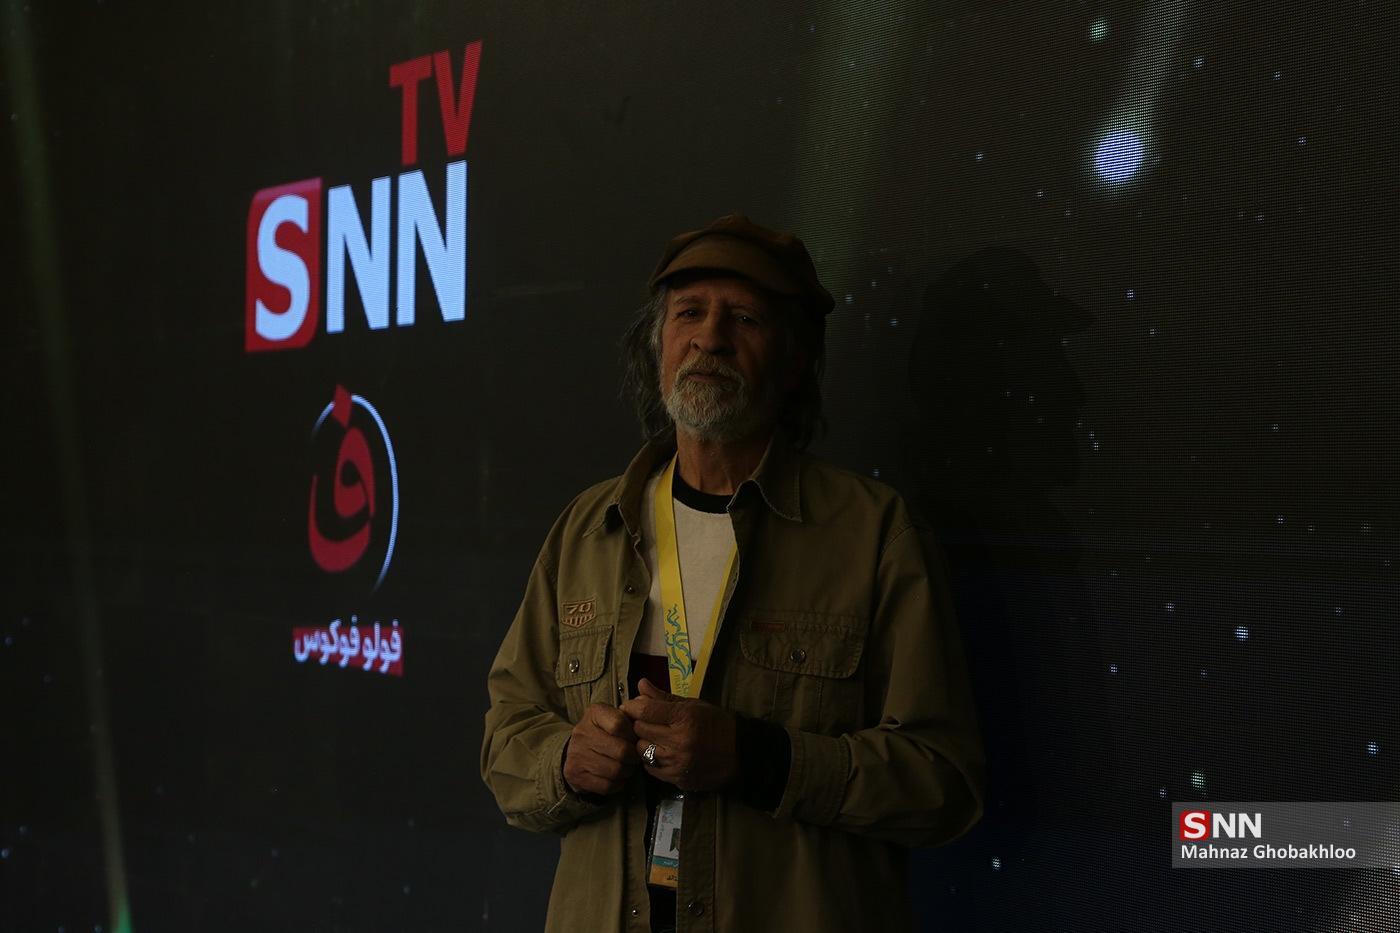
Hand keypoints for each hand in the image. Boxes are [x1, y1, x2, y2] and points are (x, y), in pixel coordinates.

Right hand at [563, 703, 641, 796]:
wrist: (575, 750)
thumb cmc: (603, 732)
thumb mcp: (614, 717)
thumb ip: (629, 720)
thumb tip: (646, 732)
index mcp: (594, 713)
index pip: (619, 724)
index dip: (633, 735)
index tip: (634, 739)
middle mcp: (582, 733)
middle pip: (621, 751)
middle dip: (633, 757)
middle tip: (634, 757)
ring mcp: (577, 755)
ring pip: (616, 770)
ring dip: (626, 771)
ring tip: (625, 766)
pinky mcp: (576, 776)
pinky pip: (607, 786)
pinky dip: (617, 784)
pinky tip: (616, 777)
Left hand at [619, 678, 737, 791]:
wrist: (741, 754)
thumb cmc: (717, 724)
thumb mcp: (694, 705)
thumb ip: (664, 697)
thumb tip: (640, 684)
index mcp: (684, 718)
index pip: (645, 711)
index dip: (633, 706)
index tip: (631, 705)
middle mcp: (679, 741)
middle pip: (640, 730)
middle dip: (639, 723)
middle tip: (644, 721)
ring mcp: (677, 763)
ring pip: (641, 751)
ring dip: (644, 742)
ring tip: (653, 738)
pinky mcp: (677, 779)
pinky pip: (650, 768)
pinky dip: (651, 759)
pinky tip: (661, 752)